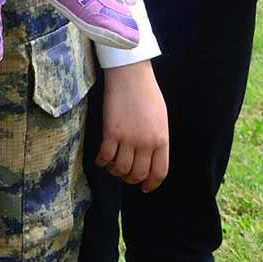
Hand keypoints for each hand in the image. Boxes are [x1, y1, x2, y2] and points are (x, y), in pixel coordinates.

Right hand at [99, 60, 168, 192]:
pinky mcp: (111, 132)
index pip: (159, 172)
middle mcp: (146, 143)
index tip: (145, 188)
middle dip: (131, 179)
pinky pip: (105, 157)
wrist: (130, 74)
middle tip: (125, 175)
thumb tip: (150, 156)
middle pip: (138, 174)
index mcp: (161, 139)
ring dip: (115, 171)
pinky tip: (101, 159)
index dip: (151, 184)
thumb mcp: (161, 118)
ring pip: (121, 169)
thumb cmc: (147, 92)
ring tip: (112, 166)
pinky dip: (102, 162)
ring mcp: (128, 138)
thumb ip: (157, 139)